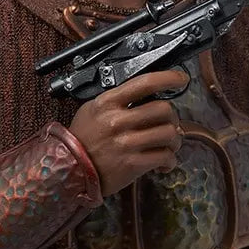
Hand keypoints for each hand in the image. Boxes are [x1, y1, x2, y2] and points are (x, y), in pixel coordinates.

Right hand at [68, 69, 187, 196]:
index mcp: (108, 103)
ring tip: (169, 146)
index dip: (169, 78)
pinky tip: (164, 163)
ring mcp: (126, 143)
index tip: (181, 79)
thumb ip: (117, 100)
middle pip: (164, 109)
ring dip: (175, 140)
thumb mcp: (92, 109)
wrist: (68, 170)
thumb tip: (146, 95)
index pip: (145, 83)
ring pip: (169, 133)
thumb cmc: (81, 140)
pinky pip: (164, 157)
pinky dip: (170, 160)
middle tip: (171, 124)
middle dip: (174, 117)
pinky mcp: (132, 164)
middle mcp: (118, 121)